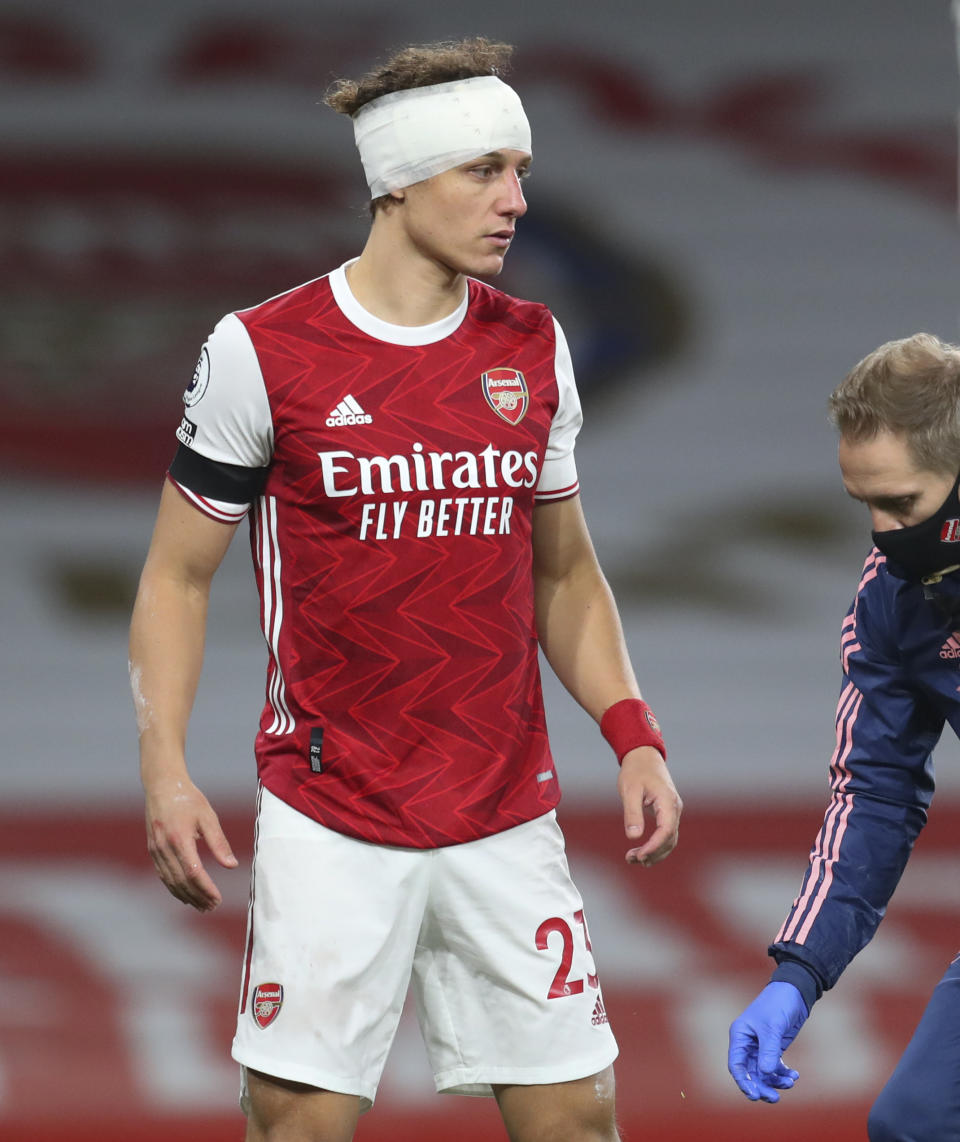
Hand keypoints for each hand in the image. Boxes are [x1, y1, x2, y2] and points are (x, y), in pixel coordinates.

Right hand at [144, 775, 237, 910]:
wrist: (162, 786)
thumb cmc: (189, 799)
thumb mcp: (208, 816)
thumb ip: (219, 842)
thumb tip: (231, 866)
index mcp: (179, 839)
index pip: (193, 872)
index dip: (206, 889)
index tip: (218, 899)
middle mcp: (164, 848)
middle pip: (181, 881)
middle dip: (198, 897)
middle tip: (213, 907)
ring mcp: (156, 850)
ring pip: (170, 881)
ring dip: (186, 896)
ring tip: (202, 906)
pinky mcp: (153, 850)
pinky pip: (163, 875)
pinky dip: (175, 888)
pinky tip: (186, 895)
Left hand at [617, 746, 681, 864]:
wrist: (643, 756)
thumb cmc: (635, 771)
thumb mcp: (630, 790)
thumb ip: (632, 813)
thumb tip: (633, 837)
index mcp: (668, 801)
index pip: (666, 831)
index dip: (654, 846)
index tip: (639, 855)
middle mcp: (674, 808)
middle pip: (669, 839)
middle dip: (652, 853)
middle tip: (631, 860)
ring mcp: (673, 811)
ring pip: (669, 839)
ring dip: (654, 852)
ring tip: (633, 859)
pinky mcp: (668, 813)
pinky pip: (666, 834)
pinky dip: (656, 845)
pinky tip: (642, 852)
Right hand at [728, 981, 806, 1101]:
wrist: (794, 992)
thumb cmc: (778, 1004)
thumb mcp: (773, 1027)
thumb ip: (768, 1050)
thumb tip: (766, 1074)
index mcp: (740, 1035)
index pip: (736, 1065)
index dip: (743, 1082)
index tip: (755, 1095)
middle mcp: (747, 1043)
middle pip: (750, 1073)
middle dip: (762, 1086)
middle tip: (775, 1098)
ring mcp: (760, 1047)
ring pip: (764, 1073)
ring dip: (775, 1082)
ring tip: (790, 1083)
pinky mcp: (773, 1048)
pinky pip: (775, 1068)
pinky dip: (784, 1074)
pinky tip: (794, 1075)